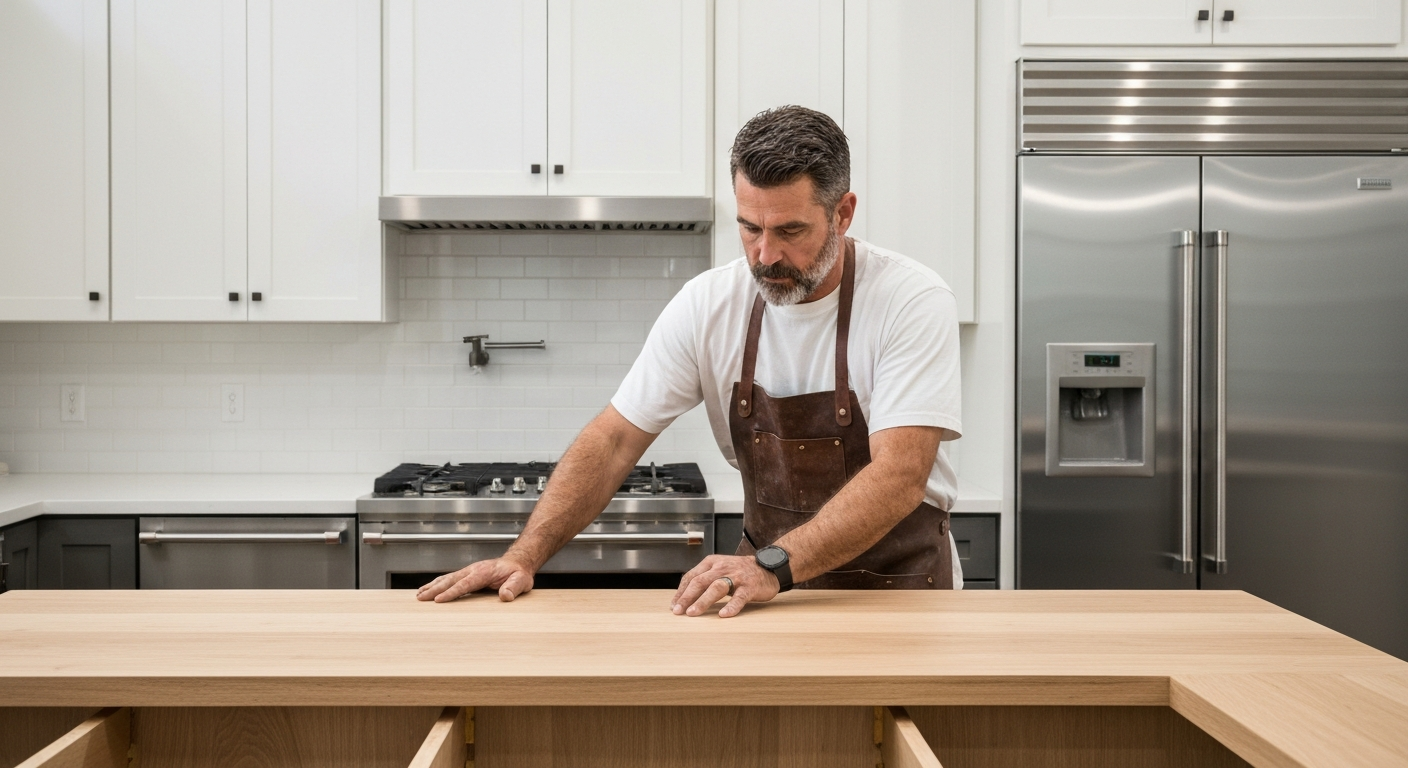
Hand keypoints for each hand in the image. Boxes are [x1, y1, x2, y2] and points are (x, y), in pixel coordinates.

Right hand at [416, 555, 533, 602]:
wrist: (518, 563)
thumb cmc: (519, 574)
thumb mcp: (521, 581)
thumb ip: (513, 588)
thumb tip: (506, 596)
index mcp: (484, 572)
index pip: (465, 584)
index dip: (451, 592)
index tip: (438, 600)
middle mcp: (473, 570)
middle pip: (450, 580)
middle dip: (434, 589)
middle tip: (420, 598)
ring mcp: (469, 571)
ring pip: (447, 578)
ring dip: (432, 586)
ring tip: (418, 595)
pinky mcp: (468, 575)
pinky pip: (450, 579)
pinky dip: (438, 584)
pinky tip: (429, 589)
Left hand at [671, 555, 779, 617]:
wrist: (767, 567)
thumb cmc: (739, 572)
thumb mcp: (719, 569)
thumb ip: (704, 578)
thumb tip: (683, 597)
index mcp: (712, 563)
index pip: (691, 576)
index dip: (681, 592)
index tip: (674, 605)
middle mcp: (722, 568)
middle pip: (700, 582)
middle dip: (687, 597)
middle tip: (678, 611)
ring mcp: (736, 577)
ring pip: (716, 588)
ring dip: (703, 601)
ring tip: (693, 613)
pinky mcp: (749, 587)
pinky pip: (739, 597)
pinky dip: (731, 606)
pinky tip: (724, 615)